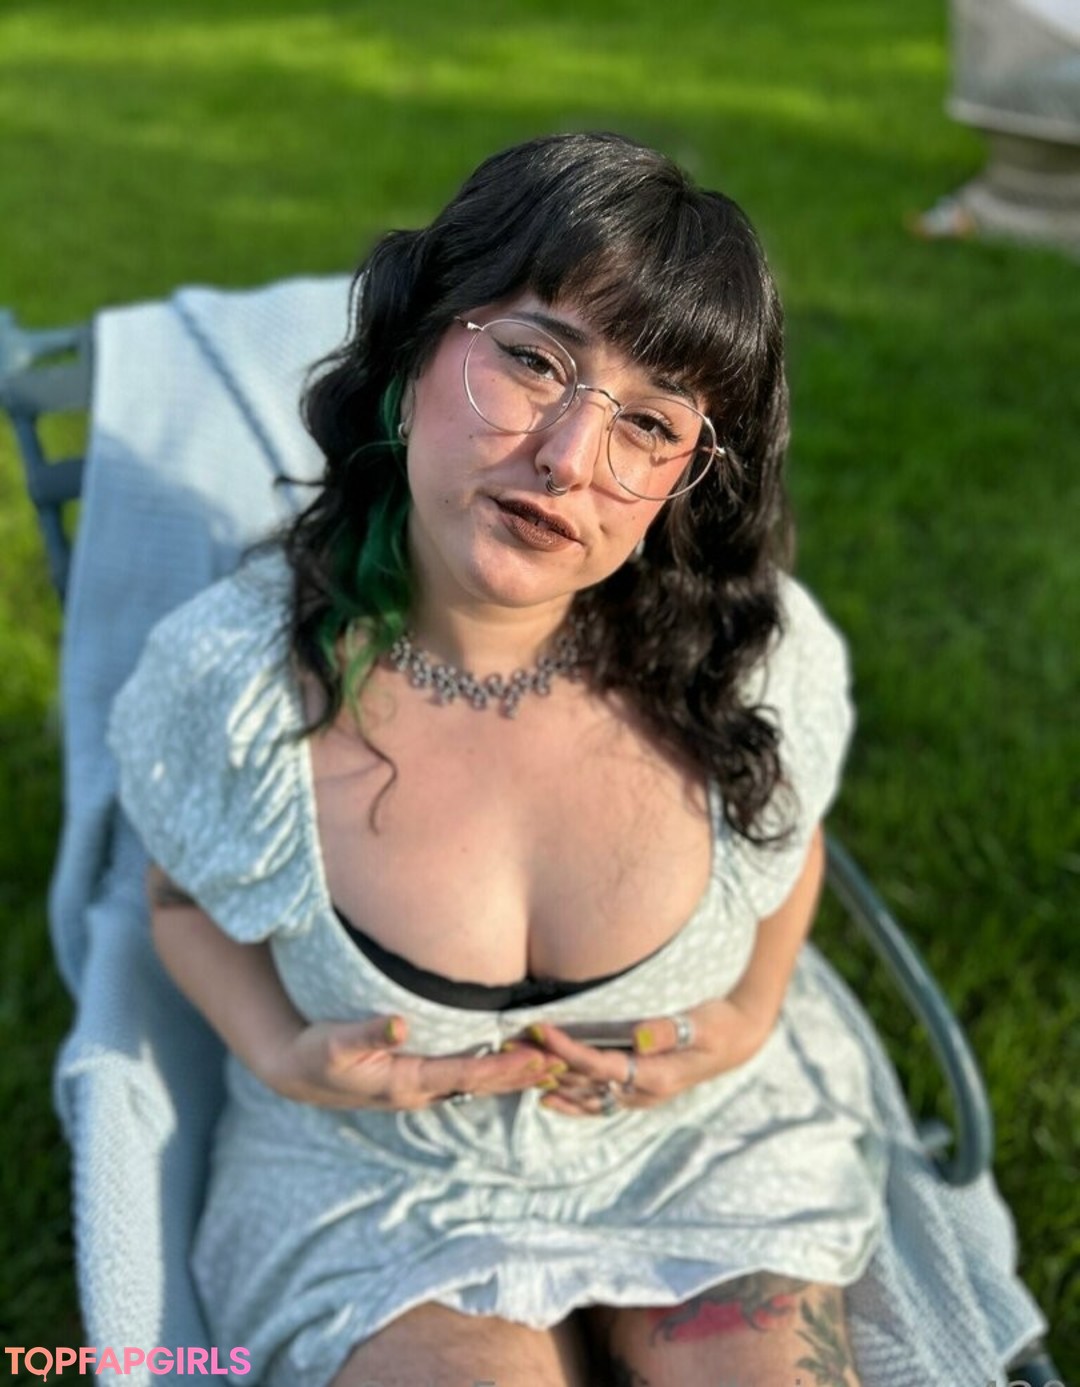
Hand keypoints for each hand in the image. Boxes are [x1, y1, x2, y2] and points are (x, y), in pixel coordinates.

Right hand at [259, 1016, 562, 1110]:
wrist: (298, 1075)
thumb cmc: (317, 1053)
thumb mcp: (335, 1042)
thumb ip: (368, 1032)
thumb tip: (400, 1022)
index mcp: (405, 1082)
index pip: (465, 1074)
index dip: (502, 1067)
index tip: (535, 1058)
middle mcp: (419, 1091)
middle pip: (480, 1084)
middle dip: (520, 1075)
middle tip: (562, 1064)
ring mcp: (420, 1089)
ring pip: (476, 1084)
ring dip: (513, 1076)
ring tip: (550, 1067)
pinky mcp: (418, 1080)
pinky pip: (465, 1079)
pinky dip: (494, 1073)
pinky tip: (512, 1065)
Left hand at [526, 993, 775, 1117]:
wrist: (737, 1039)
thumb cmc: (719, 1025)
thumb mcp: (702, 1024)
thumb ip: (670, 1030)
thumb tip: (640, 1039)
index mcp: (655, 1076)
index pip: (600, 1066)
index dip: (567, 1051)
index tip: (541, 1032)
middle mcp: (643, 1092)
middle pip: (584, 1084)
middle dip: (548, 1065)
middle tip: (512, 1046)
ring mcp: (639, 1096)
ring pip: (586, 1097)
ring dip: (552, 1082)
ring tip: (518, 1068)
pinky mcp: (637, 1091)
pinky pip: (597, 1103)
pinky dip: (570, 1101)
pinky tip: (547, 1098)